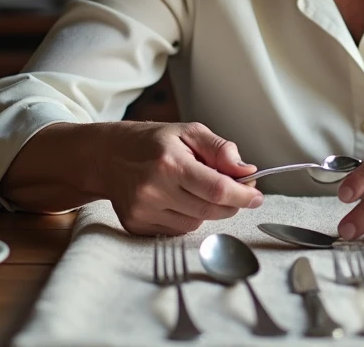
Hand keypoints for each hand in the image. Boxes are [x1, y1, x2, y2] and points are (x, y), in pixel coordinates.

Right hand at [101, 121, 262, 235]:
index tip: (256, 196)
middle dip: (230, 204)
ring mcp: (143, 210)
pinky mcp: (136, 225)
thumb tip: (246, 171)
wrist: (107, 156)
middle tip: (234, 191)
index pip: (217, 189)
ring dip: (205, 209)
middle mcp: (154, 190)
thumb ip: (220, 150)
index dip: (243, 195)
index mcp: (170, 163)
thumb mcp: (189, 132)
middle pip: (210, 210)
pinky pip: (177, 230)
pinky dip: (185, 217)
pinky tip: (175, 199)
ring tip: (192, 188)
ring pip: (195, 223)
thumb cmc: (152, 141)